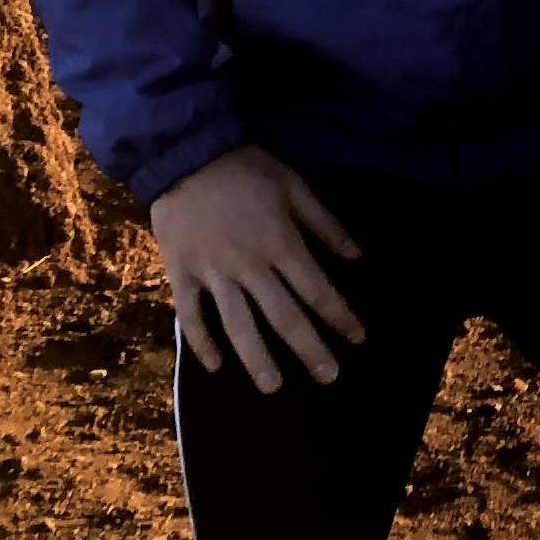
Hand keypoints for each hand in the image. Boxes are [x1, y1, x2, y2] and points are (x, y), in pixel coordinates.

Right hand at [152, 146, 366, 391]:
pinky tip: (215, 367)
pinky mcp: (181, 272)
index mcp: (281, 243)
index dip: (340, 317)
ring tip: (273, 386)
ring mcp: (213, 272)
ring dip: (257, 358)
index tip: (358, 339)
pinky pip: (191, 315)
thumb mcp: (294, 186)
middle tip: (329, 378)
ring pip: (238, 324)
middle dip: (309, 349)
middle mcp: (250, 265)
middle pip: (284, 316)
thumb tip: (357, 257)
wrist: (186, 153)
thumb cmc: (246, 168)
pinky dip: (202, 342)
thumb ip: (326, 224)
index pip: (318, 290)